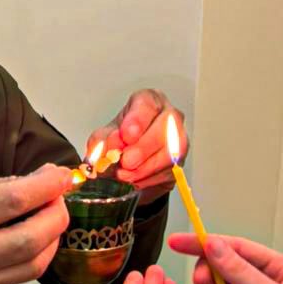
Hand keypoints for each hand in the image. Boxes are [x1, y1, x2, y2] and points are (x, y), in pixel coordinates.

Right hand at [0, 164, 71, 283]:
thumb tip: (42, 180)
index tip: (62, 175)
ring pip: (34, 265)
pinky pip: (20, 277)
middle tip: (58, 198)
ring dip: (52, 238)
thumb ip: (0, 186)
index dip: (47, 186)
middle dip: (57, 215)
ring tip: (48, 219)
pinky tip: (30, 239)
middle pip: (31, 239)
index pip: (13, 201)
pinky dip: (34, 255)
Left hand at [86, 89, 186, 204]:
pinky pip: (169, 172)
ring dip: (146, 168)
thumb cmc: (119, 141)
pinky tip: (134, 181)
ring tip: (125, 175)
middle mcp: (168, 117)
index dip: (138, 120)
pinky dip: (149, 180)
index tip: (126, 135)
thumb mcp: (104, 137)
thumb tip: (110, 147)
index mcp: (149, 102)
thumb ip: (103, 140)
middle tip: (126, 161)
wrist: (128, 162)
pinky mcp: (179, 163)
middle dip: (144, 147)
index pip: (148, 103)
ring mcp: (178, 140)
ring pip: (172, 152)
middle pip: (167, 126)